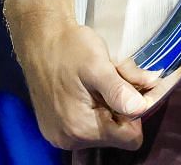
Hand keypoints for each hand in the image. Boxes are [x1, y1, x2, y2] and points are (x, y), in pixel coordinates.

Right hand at [9, 7, 158, 149]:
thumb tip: (142, 108)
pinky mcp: (57, 128)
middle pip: (118, 133)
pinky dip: (97, 107)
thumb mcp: (97, 65)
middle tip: (120, 77)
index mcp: (81, 128)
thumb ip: (119, 90)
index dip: (140, 111)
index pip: (130, 137)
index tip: (142, 87)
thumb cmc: (68, 49)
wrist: (39, 41)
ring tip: (103, 81)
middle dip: (125, 106)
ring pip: (105, 128)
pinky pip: (89, 125)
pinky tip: (91, 88)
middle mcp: (70, 140)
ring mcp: (61, 135)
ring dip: (111, 106)